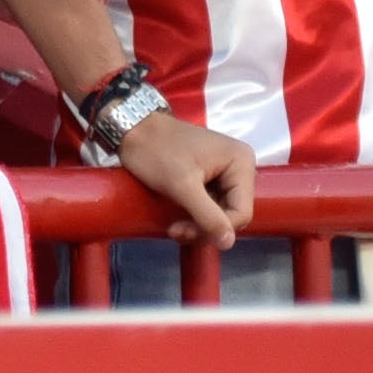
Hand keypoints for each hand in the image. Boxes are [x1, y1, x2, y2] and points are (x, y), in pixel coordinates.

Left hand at [118, 112, 256, 243]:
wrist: (130, 129)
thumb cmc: (154, 151)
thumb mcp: (181, 185)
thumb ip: (208, 215)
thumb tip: (228, 243)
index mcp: (241, 162)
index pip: (242, 212)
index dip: (217, 229)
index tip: (185, 232)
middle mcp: (239, 166)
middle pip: (232, 214)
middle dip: (204, 228)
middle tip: (177, 231)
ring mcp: (226, 172)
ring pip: (221, 214)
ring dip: (198, 225)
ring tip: (174, 228)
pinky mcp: (211, 177)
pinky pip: (211, 206)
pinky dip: (195, 216)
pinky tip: (178, 220)